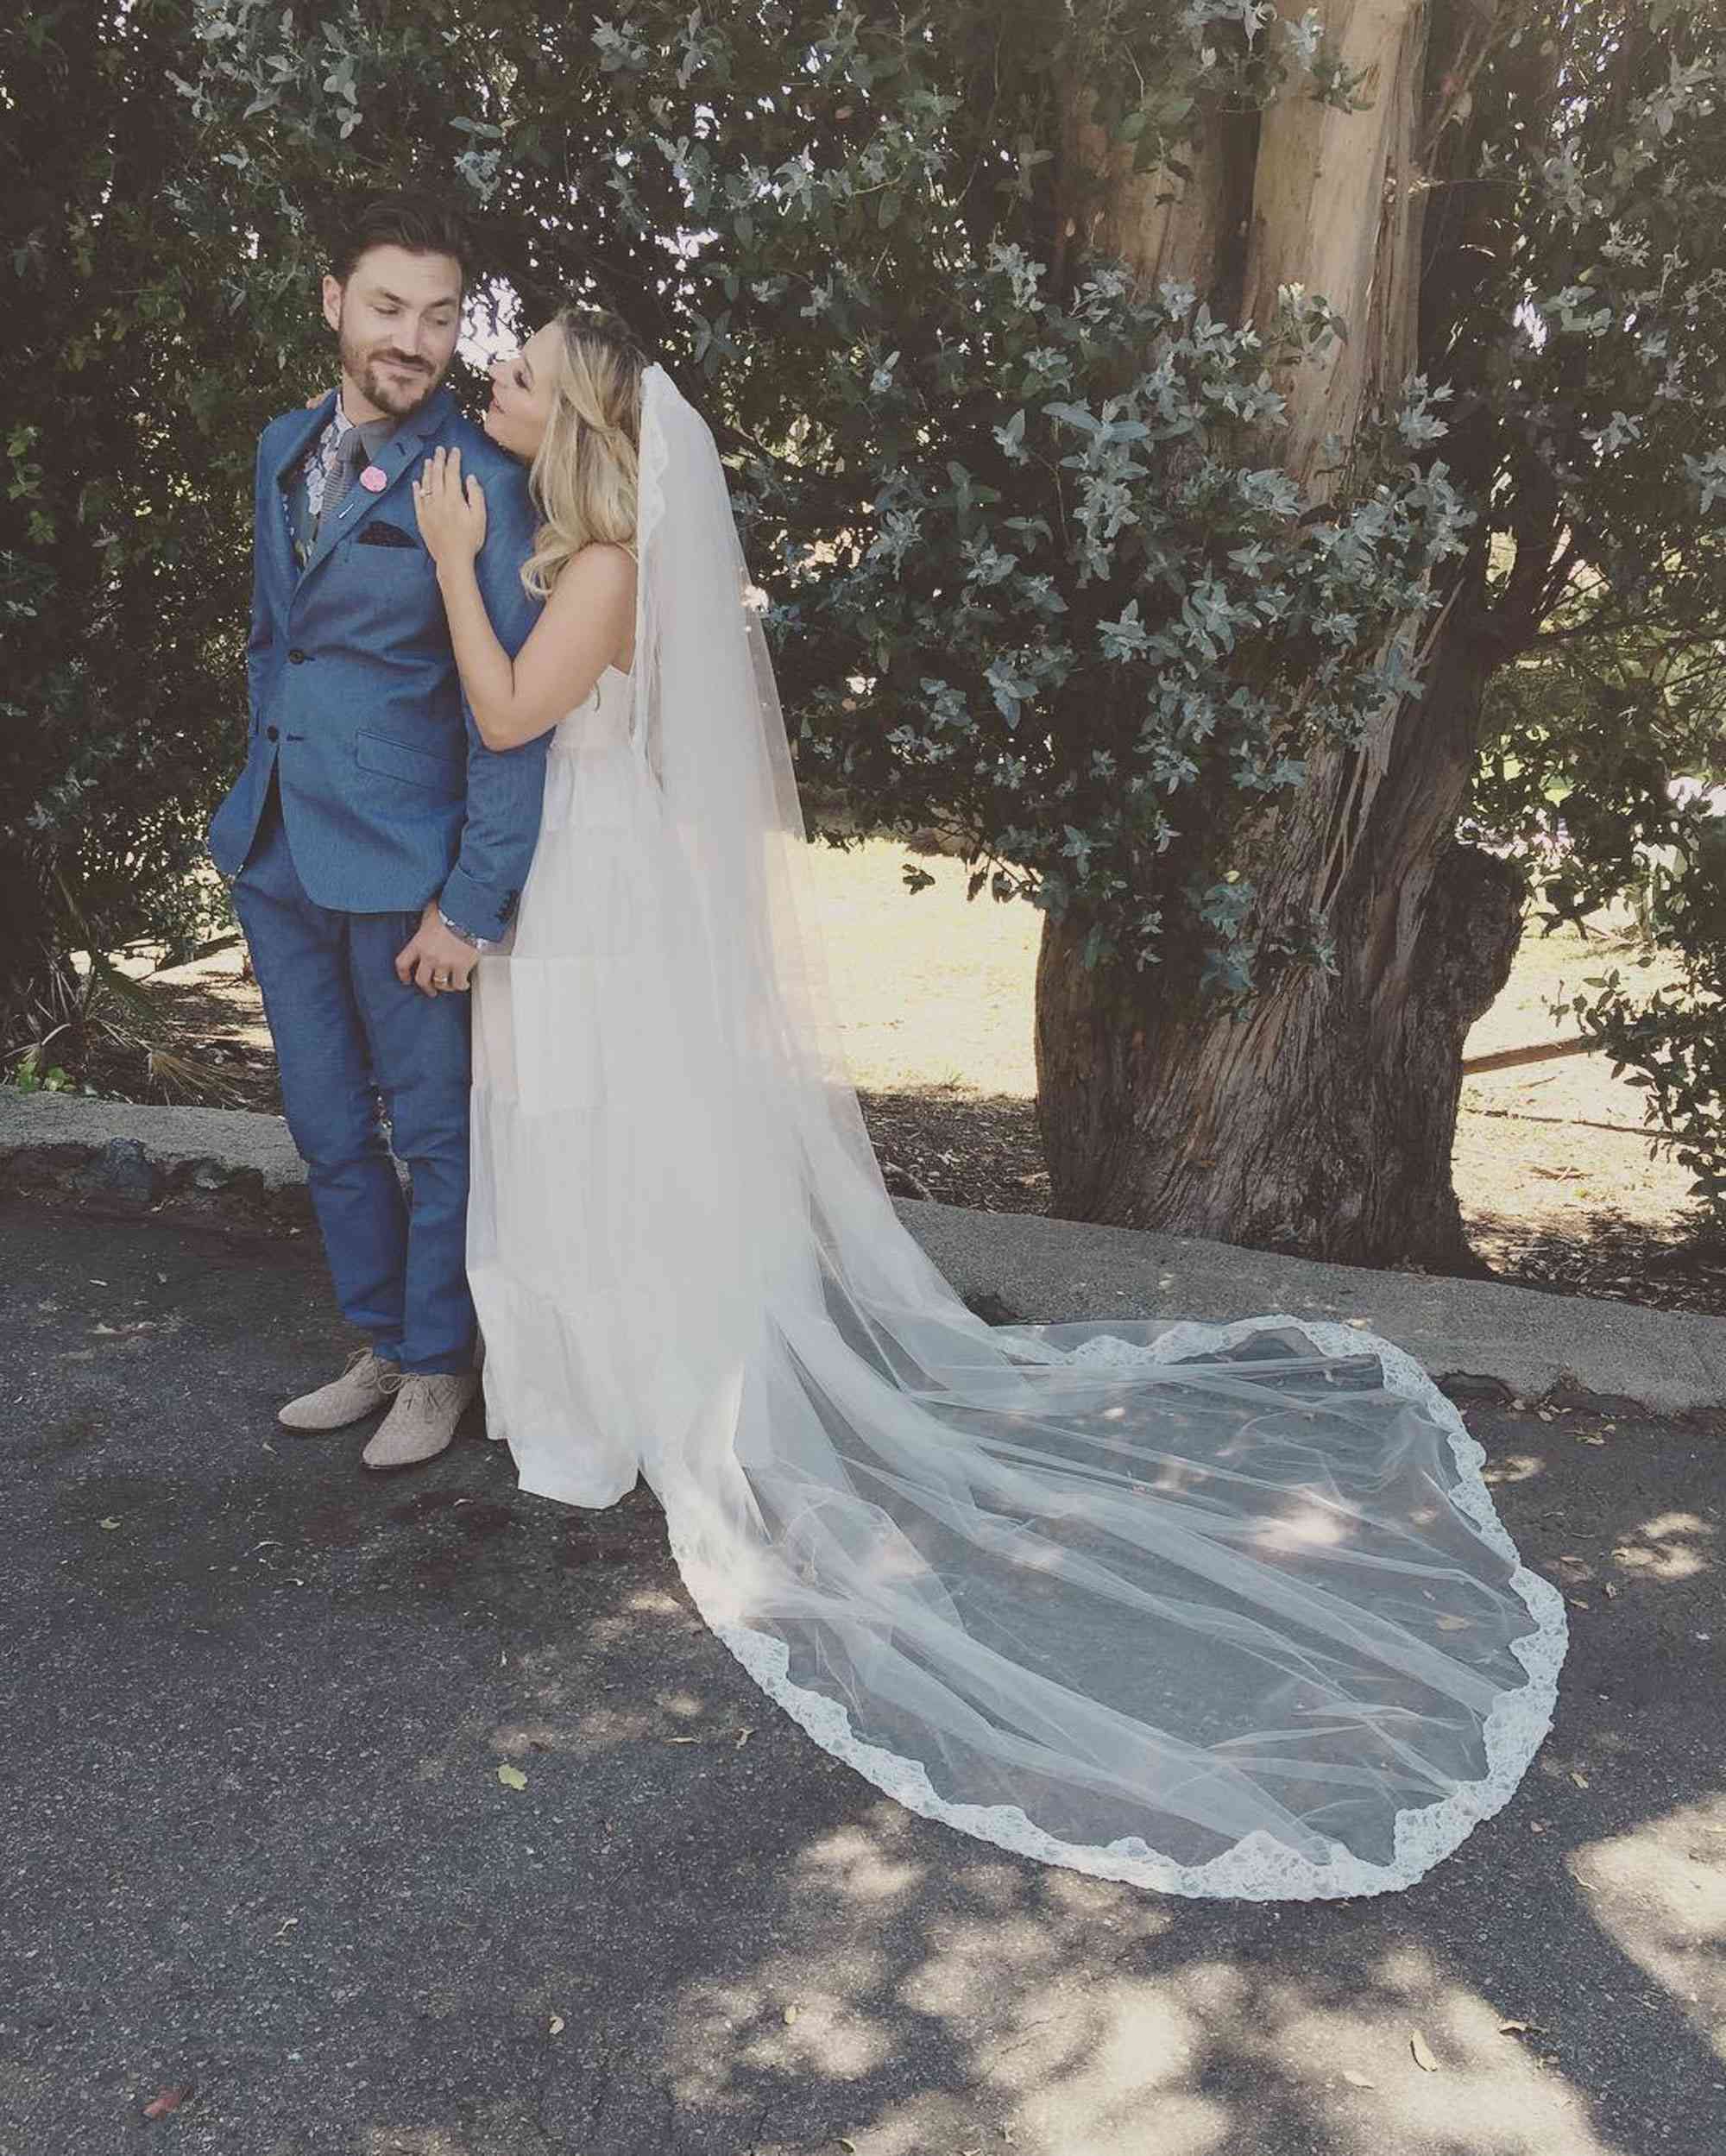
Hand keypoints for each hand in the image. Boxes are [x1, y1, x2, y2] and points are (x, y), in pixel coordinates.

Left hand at [394, 902, 478, 996]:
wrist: (469, 915)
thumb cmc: (450, 911)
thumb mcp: (431, 912)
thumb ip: (427, 919)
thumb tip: (428, 912)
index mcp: (419, 943)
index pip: (402, 964)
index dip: (403, 974)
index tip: (407, 979)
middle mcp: (429, 956)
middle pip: (421, 980)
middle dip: (426, 987)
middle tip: (430, 990)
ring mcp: (445, 963)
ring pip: (440, 984)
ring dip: (445, 986)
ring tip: (449, 985)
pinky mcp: (461, 967)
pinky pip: (458, 984)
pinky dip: (460, 985)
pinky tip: (463, 983)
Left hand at [412, 445, 486, 567]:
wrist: (452, 559)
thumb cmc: (470, 540)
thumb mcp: (480, 517)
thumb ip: (476, 495)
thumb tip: (470, 478)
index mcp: (453, 498)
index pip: (452, 473)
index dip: (454, 460)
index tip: (455, 451)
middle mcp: (438, 501)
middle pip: (437, 475)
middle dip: (439, 460)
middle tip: (440, 449)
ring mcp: (428, 509)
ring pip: (425, 485)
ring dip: (427, 471)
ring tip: (429, 461)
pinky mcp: (422, 519)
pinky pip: (417, 500)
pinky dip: (416, 490)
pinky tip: (416, 483)